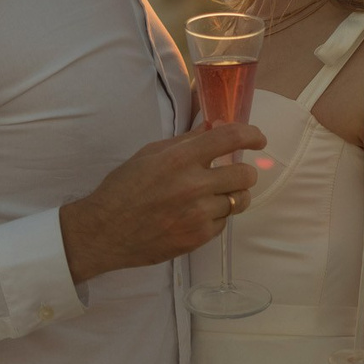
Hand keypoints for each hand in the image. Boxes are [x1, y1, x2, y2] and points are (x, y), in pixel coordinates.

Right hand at [60, 123, 264, 282]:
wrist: (105, 232)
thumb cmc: (124, 189)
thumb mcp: (150, 154)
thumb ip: (185, 140)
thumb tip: (213, 126)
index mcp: (180, 158)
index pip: (230, 138)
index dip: (251, 135)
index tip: (258, 139)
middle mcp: (193, 185)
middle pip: (245, 174)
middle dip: (244, 172)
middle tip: (233, 173)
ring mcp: (198, 213)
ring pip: (239, 200)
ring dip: (233, 195)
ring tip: (217, 195)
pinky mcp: (199, 237)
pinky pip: (224, 222)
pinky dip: (217, 216)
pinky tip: (198, 214)